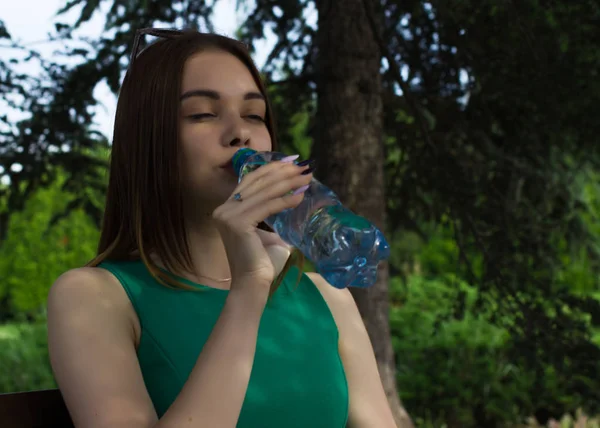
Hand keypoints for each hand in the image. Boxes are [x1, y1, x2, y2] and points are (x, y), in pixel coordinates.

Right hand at [212, 159, 311, 288]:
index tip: (292, 161)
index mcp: (227, 208)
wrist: (253, 284)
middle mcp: (223, 209)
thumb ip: (271, 215)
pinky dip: (286, 200)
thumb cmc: (262, 263)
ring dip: (288, 183)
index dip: (271, 168)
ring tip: (307, 178)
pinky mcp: (237, 223)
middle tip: (304, 166)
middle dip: (283, 172)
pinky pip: (267, 206)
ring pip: (264, 192)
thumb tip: (292, 201)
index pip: (251, 180)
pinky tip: (301, 196)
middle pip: (257, 182)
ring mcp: (228, 215)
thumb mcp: (267, 233)